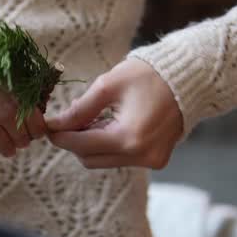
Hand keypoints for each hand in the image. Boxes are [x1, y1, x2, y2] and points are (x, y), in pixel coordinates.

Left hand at [46, 58, 182, 169]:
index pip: (80, 145)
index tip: (47, 126)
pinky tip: (111, 125)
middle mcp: (140, 156)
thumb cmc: (149, 75)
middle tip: (69, 120)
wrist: (190, 78)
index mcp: (128, 137)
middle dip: (74, 141)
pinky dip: (110, 145)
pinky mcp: (157, 160)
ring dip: (92, 144)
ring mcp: (151, 161)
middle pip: (90, 159)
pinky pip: (122, 159)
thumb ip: (80, 108)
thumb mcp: (108, 85)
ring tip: (93, 119)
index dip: (60, 136)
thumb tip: (56, 124)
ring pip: (104, 161)